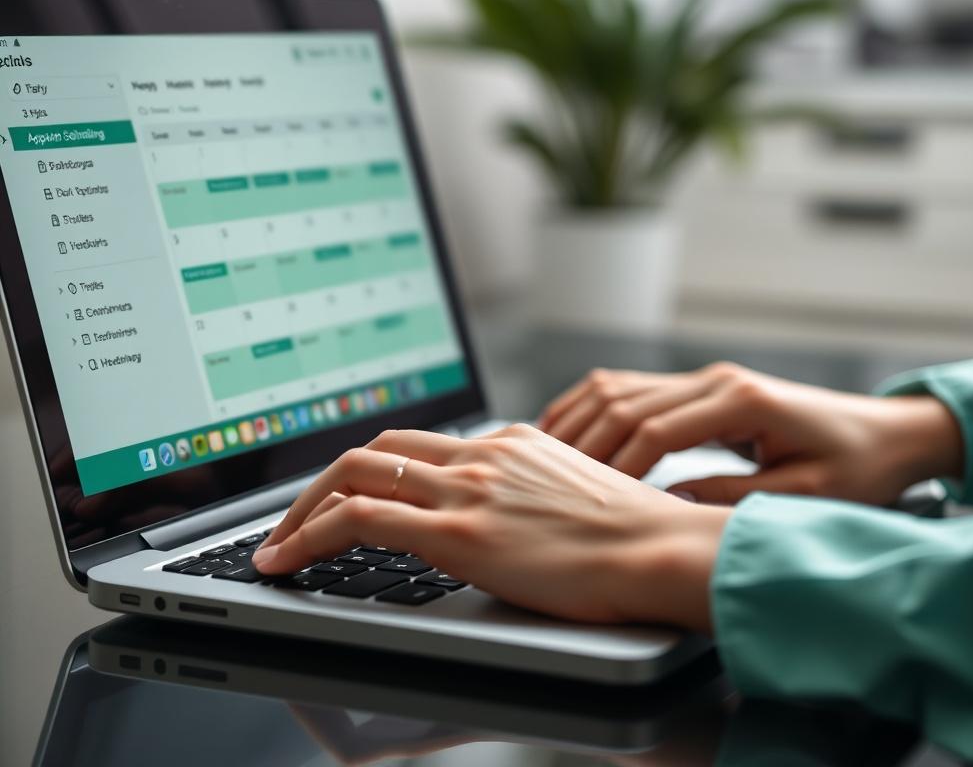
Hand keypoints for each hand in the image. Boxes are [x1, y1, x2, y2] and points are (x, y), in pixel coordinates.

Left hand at [256, 425, 729, 631]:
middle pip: (376, 449)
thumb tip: (509, 522)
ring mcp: (467, 488)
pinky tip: (288, 560)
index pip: (419, 445)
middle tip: (296, 519)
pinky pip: (360, 520)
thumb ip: (532, 498)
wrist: (662, 547)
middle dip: (322, 482)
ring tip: (278, 545)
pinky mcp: (459, 530)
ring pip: (353, 475)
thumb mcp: (576, 498)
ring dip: (303, 509)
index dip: (371, 469)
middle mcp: (481, 454)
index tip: (347, 496)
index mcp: (510, 443)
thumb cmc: (637, 535)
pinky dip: (310, 535)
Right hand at [540, 363, 963, 506]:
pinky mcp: (699, 387)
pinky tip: (569, 432)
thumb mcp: (802, 496)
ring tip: (541, 454)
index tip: (593, 500)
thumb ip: (729, 497)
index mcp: (742, 401)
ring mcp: (705, 378)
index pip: (657, 429)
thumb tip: (665, 500)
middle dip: (584, 443)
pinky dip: (593, 407)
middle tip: (550, 481)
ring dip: (578, 418)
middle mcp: (717, 380)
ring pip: (619, 386)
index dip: (618, 466)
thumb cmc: (855, 468)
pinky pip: (630, 388)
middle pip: (625, 402)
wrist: (885, 435)